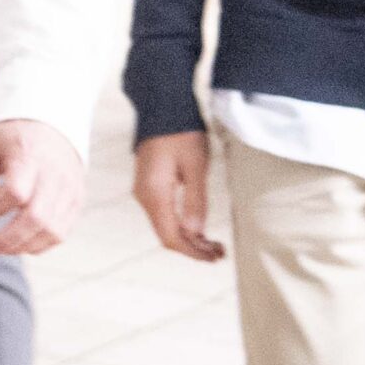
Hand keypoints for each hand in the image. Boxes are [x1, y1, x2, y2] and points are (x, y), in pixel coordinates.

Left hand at [0, 119, 86, 254]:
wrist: (49, 126)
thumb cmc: (11, 139)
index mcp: (29, 155)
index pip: (16, 192)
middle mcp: (54, 174)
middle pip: (35, 218)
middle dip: (6, 240)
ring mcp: (69, 190)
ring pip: (51, 231)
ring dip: (22, 247)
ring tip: (1, 248)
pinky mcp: (76, 202)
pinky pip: (60, 234)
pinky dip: (39, 245)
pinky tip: (20, 243)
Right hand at [134, 131, 225, 261]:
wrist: (161, 108)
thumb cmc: (180, 132)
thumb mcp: (195, 166)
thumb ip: (195, 200)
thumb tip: (196, 231)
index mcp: (155, 193)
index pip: (171, 237)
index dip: (193, 252)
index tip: (215, 257)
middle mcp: (145, 197)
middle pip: (167, 235)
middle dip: (193, 248)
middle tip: (220, 253)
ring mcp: (145, 191)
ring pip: (165, 226)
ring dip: (189, 238)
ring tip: (213, 244)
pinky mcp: (149, 186)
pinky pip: (163, 215)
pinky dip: (181, 225)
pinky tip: (198, 228)